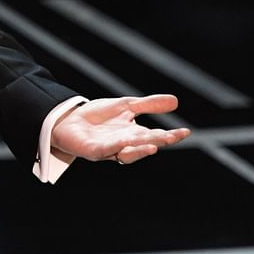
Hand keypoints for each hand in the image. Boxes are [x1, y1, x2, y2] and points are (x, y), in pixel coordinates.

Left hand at [51, 94, 190, 164]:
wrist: (67, 119)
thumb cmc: (97, 116)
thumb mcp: (125, 106)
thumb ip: (148, 105)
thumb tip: (176, 101)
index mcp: (133, 134)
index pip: (155, 136)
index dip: (170, 135)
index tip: (185, 132)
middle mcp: (124, 144)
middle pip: (144, 144)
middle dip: (158, 141)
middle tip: (171, 137)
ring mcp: (109, 149)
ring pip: (128, 152)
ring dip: (140, 149)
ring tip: (153, 144)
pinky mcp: (93, 151)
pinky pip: (106, 151)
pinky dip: (116, 147)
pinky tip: (124, 142)